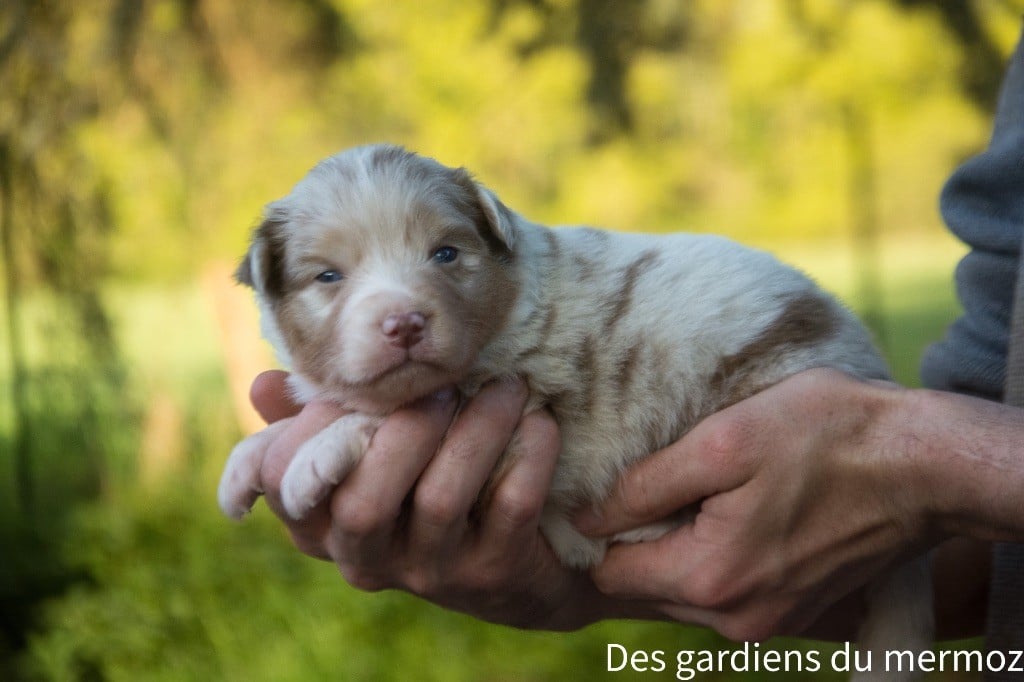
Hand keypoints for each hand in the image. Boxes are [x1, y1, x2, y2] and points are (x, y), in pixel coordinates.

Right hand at [246, 370, 655, 629]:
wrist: (517, 570)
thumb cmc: (424, 491)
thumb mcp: (368, 461)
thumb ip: (319, 425)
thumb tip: (261, 386)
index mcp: (324, 526)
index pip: (286, 489)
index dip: (309, 433)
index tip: (354, 387)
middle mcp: (369, 558)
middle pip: (364, 503)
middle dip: (404, 430)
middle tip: (445, 383)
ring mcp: (433, 571)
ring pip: (441, 497)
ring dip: (476, 429)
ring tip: (506, 385)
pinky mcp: (495, 572)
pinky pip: (511, 506)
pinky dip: (528, 455)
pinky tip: (539, 421)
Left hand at [575, 368, 935, 641]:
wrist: (924, 466)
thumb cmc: (826, 438)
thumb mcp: (723, 442)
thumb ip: (645, 487)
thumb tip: (587, 519)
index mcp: (712, 579)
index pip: (611, 574)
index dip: (602, 529)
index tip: (618, 486)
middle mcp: (737, 619)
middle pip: (646, 587)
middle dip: (641, 538)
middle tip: (662, 481)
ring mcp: (771, 621)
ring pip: (684, 590)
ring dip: (681, 545)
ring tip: (706, 490)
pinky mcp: (794, 611)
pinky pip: (726, 592)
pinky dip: (718, 556)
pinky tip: (739, 509)